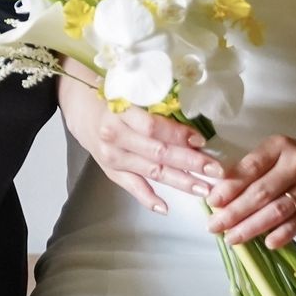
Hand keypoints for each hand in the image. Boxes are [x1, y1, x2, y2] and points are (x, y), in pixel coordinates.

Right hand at [59, 68, 212, 213]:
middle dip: (190, 163)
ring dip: (179, 182)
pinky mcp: (110, 170)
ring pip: (151, 171)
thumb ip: (152, 101)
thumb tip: (189, 112)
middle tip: (215, 170)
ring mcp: (112, 157)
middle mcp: (115, 137)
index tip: (202, 140)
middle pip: (158, 153)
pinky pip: (131, 187)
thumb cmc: (109, 92)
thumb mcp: (127, 88)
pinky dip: (148, 198)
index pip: (154, 127)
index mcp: (119, 111)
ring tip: (203, 189)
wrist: (79, 106)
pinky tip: (165, 207)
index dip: (179, 135)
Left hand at [204, 134, 295, 247]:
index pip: (250, 167)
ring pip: (277, 211)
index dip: (230, 185)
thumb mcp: (279, 153)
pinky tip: (266, 243)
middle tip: (214, 226)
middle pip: (261, 192)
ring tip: (232, 238)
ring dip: (252, 227)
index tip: (212, 201)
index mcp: (280, 147)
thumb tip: (222, 192)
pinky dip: (281, 235)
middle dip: (234, 211)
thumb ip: (255, 168)